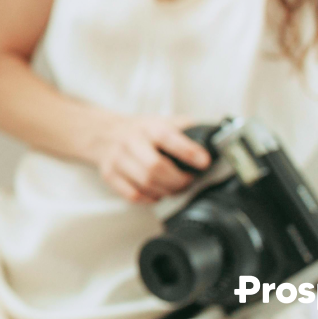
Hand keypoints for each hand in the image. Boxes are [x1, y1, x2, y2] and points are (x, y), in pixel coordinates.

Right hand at [89, 114, 210, 203]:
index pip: (167, 137)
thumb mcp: (161, 120)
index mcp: (148, 127)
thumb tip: (215, 136)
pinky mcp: (109, 175)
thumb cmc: (140, 130)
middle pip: (155, 167)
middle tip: (188, 181)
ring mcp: (118, 159)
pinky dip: (150, 198)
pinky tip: (156, 192)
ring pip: (145, 184)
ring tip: (174, 187)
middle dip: (178, 180)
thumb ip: (186, 128)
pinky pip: (133, 195)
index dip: (188, 151)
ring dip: (166, 190)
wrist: (102, 133)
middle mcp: (131, 141)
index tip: (204, 162)